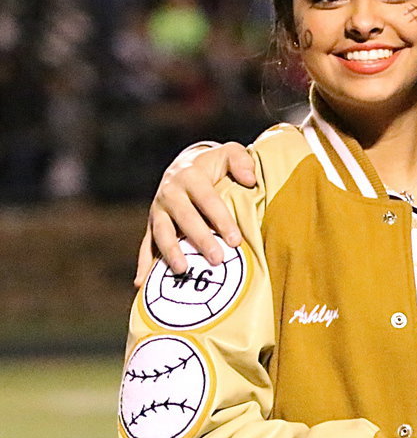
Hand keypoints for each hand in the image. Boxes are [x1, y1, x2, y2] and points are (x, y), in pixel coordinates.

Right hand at [134, 142, 257, 286]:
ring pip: (162, 232)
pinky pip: (146, 246)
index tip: (236, 240)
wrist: (184, 166)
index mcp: (190, 176)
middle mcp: (170, 193)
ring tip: (182, 270)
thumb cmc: (214, 164)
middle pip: (185, 218)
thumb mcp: (229, 154)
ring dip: (171, 252)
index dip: (221, 219)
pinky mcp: (152, 225)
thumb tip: (250, 180)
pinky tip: (143, 283)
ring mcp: (158, 210)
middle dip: (201, 239)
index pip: (208, 199)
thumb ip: (242, 161)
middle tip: (218, 259)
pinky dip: (144, 264)